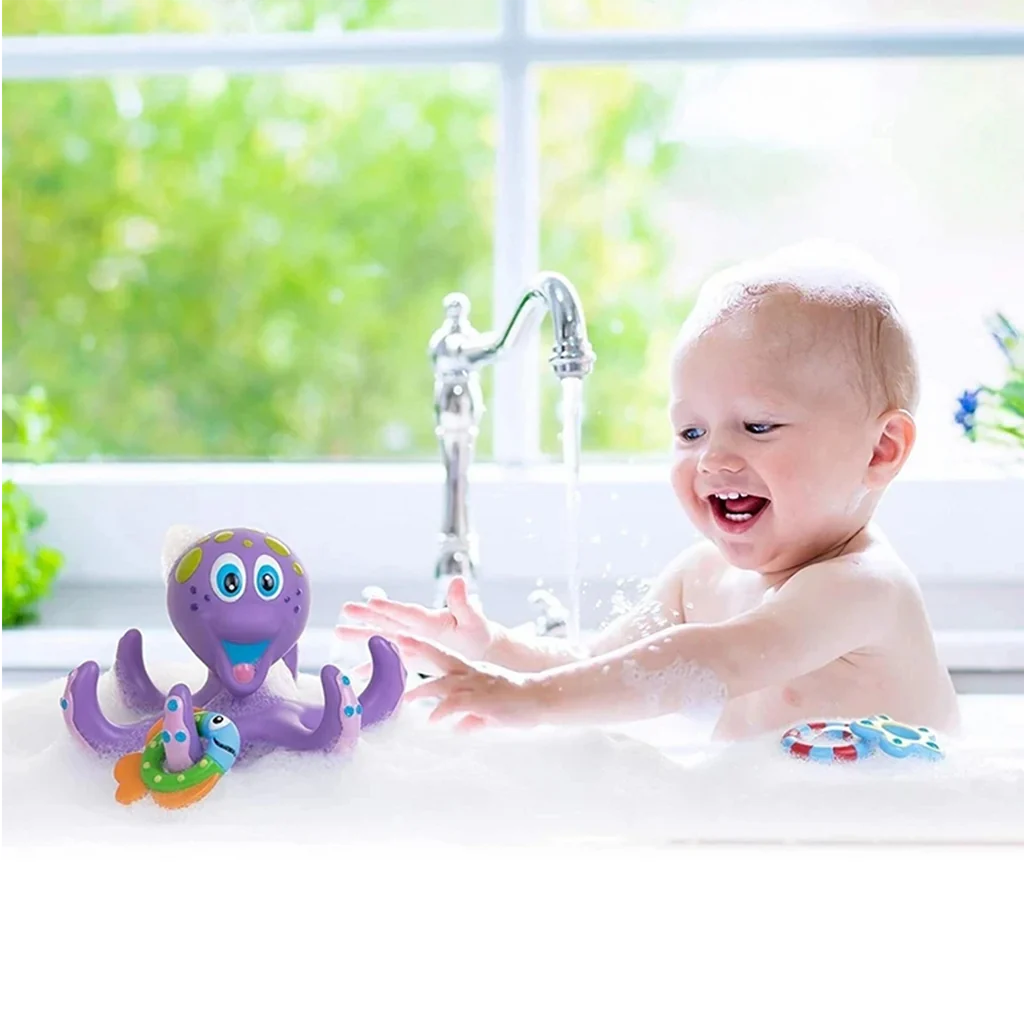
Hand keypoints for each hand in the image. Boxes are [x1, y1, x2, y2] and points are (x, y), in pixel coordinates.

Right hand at [336, 577, 496, 667]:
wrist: (480, 648)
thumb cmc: (477, 632)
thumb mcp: (473, 619)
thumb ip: (463, 603)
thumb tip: (458, 581)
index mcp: (430, 619)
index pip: (407, 612)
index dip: (391, 608)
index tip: (372, 602)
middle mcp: (416, 627)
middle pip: (388, 620)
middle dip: (367, 615)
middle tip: (345, 608)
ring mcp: (410, 640)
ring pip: (382, 637)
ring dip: (362, 635)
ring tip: (338, 631)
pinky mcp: (410, 655)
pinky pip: (387, 660)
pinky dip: (372, 665)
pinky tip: (355, 670)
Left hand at [401, 636, 543, 729]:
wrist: (541, 698)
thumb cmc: (518, 702)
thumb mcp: (490, 710)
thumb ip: (473, 717)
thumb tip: (460, 727)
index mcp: (472, 671)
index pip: (443, 655)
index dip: (423, 646)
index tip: (403, 639)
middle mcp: (472, 673)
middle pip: (440, 657)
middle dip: (418, 648)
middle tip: (396, 641)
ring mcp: (477, 685)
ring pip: (444, 682)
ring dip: (423, 688)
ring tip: (405, 698)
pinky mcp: (482, 699)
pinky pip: (457, 703)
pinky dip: (443, 711)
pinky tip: (432, 719)